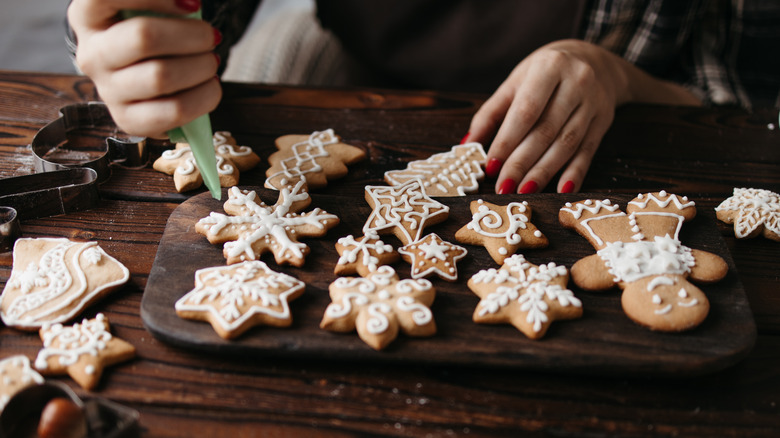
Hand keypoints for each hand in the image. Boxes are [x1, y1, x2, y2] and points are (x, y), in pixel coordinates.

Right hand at [67, 0, 221, 137]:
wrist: (142, 72)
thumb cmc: (152, 32)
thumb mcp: (151, 10)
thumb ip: (165, 5)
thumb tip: (191, 6)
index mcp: (87, 16)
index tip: (193, 5)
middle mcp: (92, 54)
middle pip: (143, 38)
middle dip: (192, 35)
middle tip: (211, 37)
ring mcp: (107, 91)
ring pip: (161, 77)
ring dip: (201, 67)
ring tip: (211, 62)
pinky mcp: (128, 120)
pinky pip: (173, 112)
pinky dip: (204, 97)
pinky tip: (209, 85)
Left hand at [467, 39, 698, 193]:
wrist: (594, 60)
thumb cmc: (544, 73)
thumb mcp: (515, 82)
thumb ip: (490, 113)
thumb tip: (469, 145)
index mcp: (549, 67)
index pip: (526, 111)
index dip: (507, 141)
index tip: (491, 165)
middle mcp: (576, 82)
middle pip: (546, 130)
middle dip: (522, 162)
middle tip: (504, 186)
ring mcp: (593, 103)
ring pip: (567, 144)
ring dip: (544, 172)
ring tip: (524, 190)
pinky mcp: (604, 121)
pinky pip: (588, 151)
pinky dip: (575, 173)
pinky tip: (562, 190)